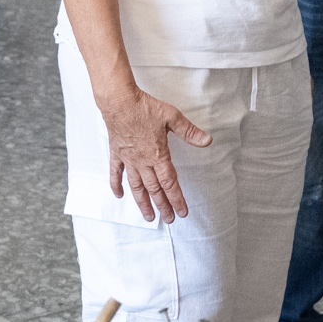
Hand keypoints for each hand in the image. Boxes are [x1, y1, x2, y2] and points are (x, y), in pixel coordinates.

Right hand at [100, 87, 210, 223]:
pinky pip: (115, 173)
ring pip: (136, 186)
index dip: (177, 199)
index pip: (170, 183)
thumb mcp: (172, 117)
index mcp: (157, 155)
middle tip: (169, 219)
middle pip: (154, 189)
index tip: (182, 212)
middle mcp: (143, 161)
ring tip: (148, 216)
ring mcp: (128, 159)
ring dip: (142, 202)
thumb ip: (189, 132)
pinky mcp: (116, 153)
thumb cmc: (144, 108)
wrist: (119, 101)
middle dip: (163, 206)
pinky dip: (116, 185)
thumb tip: (207, 141)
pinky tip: (119, 195)